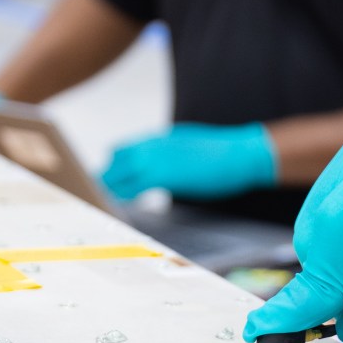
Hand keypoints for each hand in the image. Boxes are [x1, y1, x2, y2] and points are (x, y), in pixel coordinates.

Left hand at [100, 123, 276, 200]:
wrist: (241, 153)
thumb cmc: (222, 152)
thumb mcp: (187, 142)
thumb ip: (167, 150)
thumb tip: (159, 162)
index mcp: (158, 138)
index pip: (121, 150)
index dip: (114, 168)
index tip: (109, 181)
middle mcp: (152, 145)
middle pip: (114, 161)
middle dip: (106, 178)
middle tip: (101, 195)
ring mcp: (157, 158)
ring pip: (118, 173)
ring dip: (111, 187)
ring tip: (106, 201)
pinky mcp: (165, 175)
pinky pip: (133, 186)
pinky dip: (125, 195)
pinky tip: (124, 204)